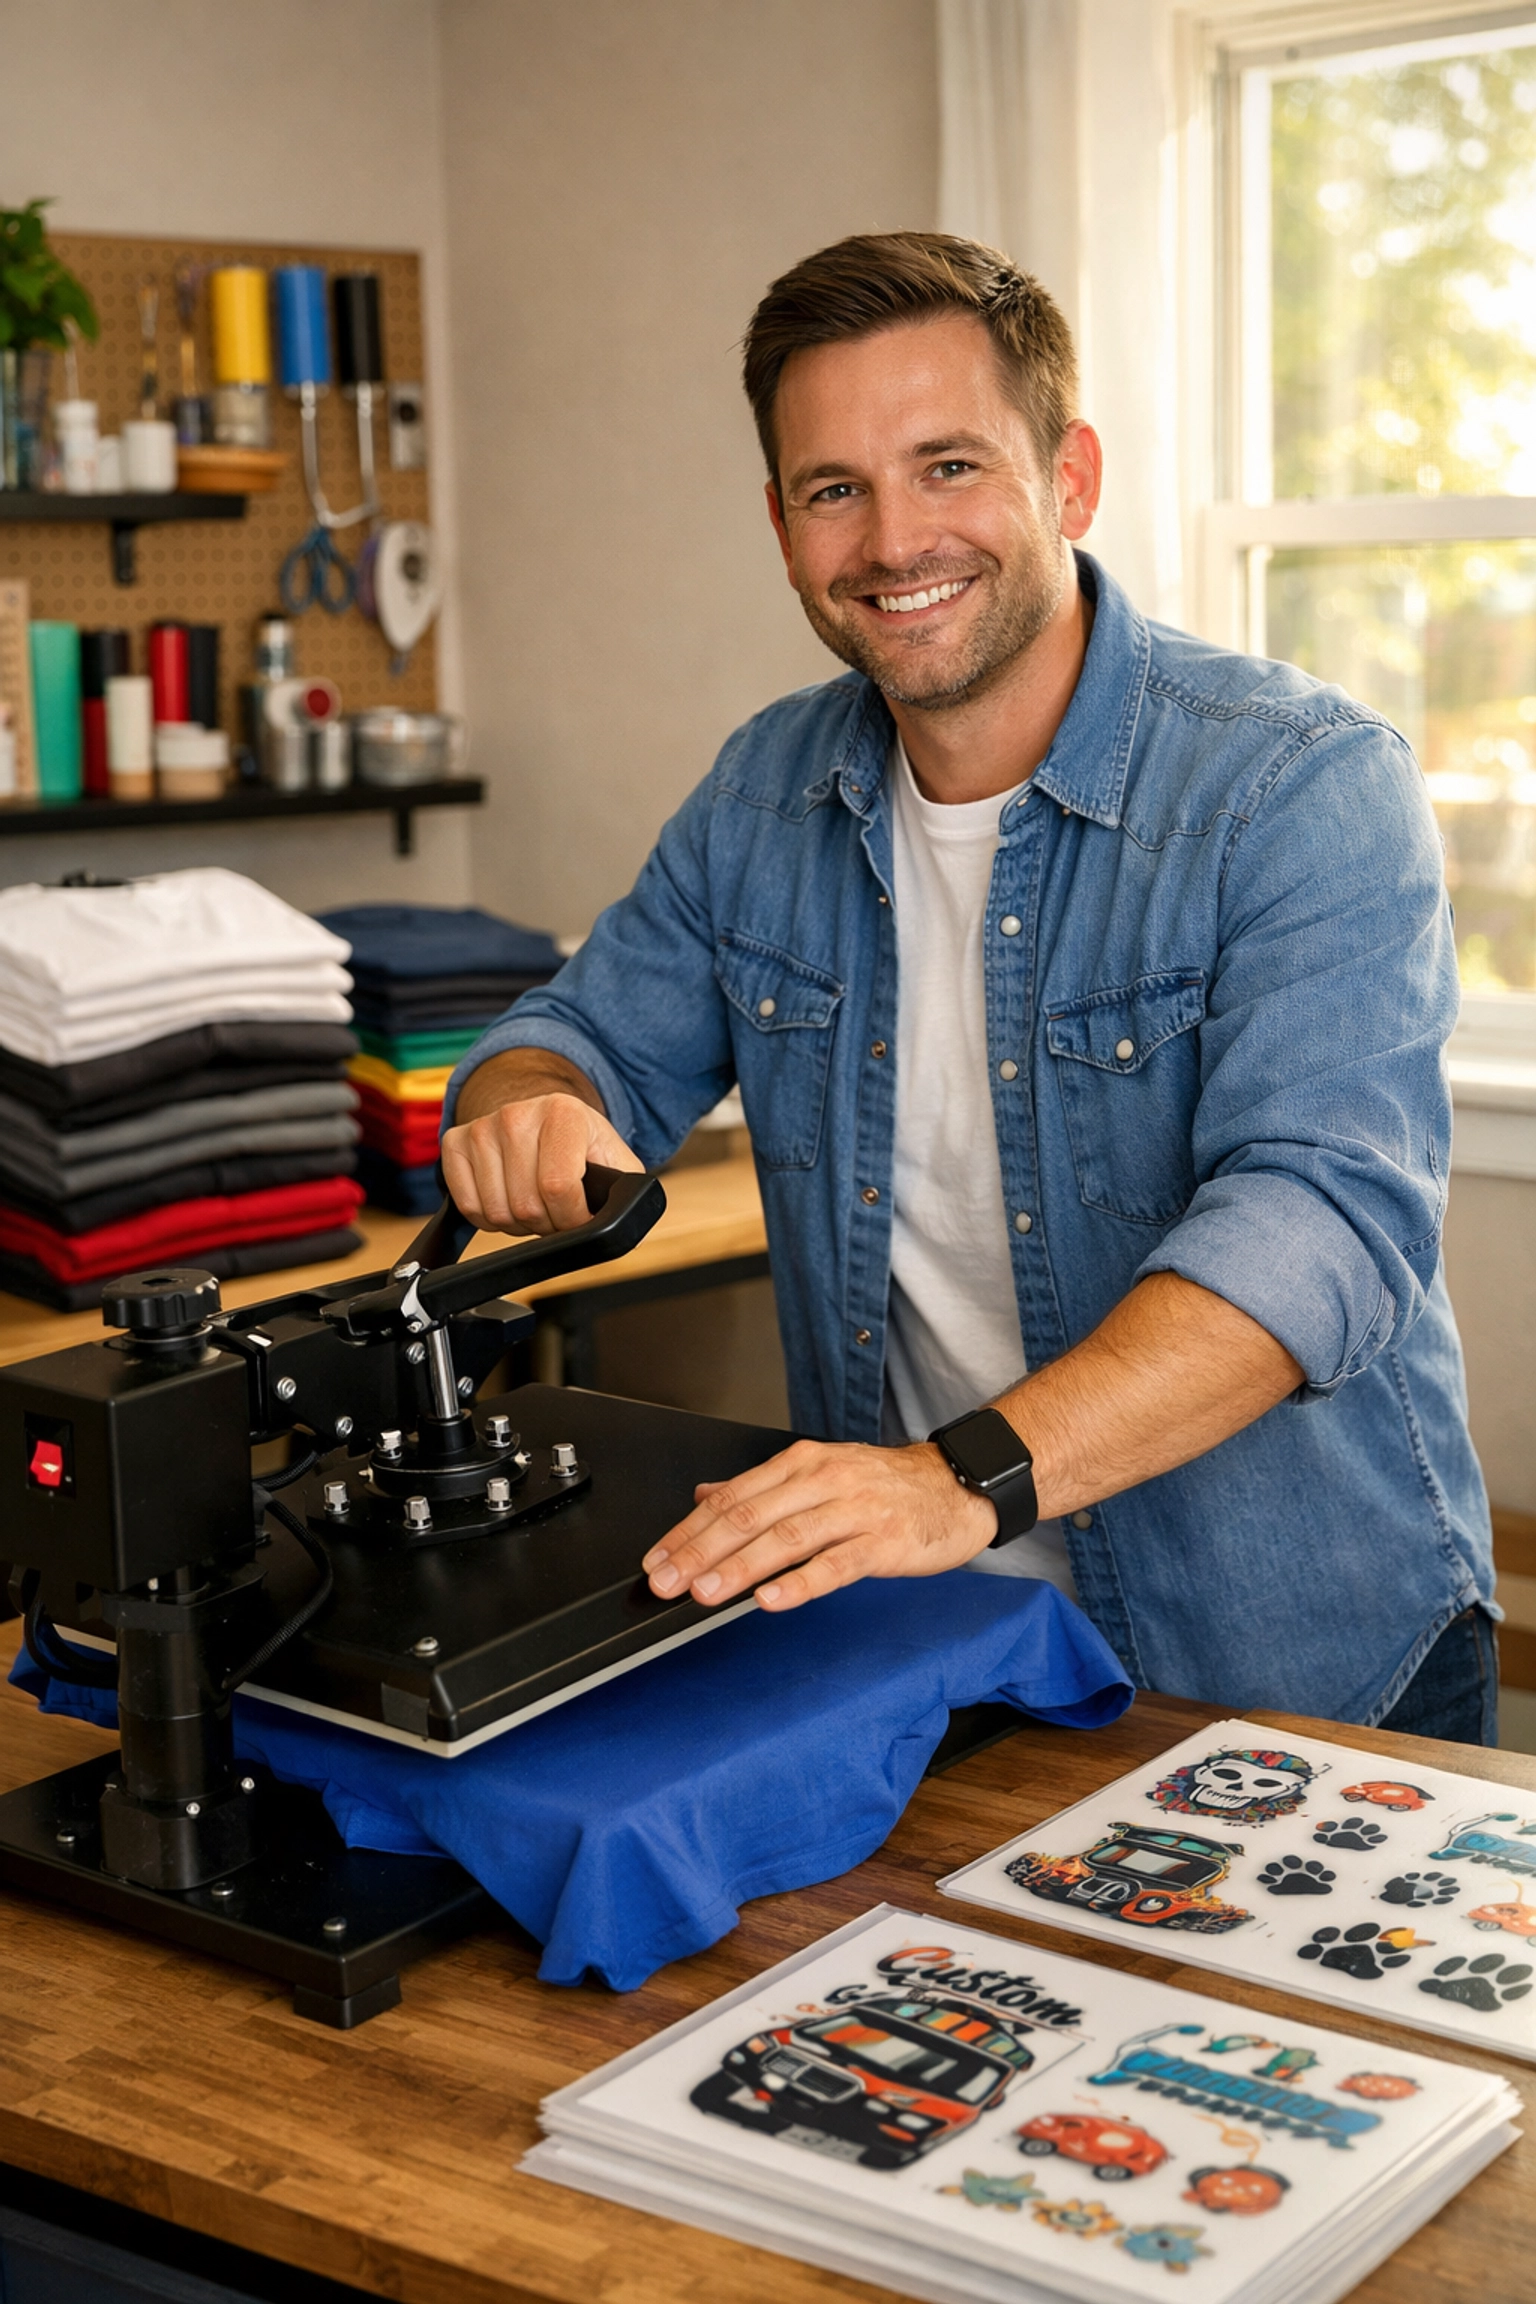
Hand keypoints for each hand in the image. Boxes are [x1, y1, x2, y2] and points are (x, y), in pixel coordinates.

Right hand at [441, 1090, 642, 1234]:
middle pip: (526, 1206)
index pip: (558, 1187)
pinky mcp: (454, 1142)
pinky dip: (490, 1219)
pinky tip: (508, 1198)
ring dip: (518, 1224)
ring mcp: (482, 1127)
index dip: (572, 1218)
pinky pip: (468, 1207)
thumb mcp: (616, 1162)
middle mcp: (517, 1113)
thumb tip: (625, 1216)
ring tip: (535, 1203)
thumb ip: (626, 1188)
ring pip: (496, 1212)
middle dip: (547, 1224)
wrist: (545, 1121)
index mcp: (564, 1112)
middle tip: (557, 1210)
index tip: (580, 1217)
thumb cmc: (583, 1147)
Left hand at [642, 1438, 998, 1611]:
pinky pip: (835, 1565)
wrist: (957, 1485)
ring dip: (739, 1567)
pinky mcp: (883, 1543)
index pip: (732, 1498)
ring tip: (705, 1591)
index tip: (657, 1558)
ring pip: (785, 1539)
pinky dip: (799, 1583)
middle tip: (665, 1580)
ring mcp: (854, 1511)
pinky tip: (770, 1600)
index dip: (689, 1530)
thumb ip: (762, 1488)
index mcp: (801, 1463)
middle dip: (699, 1551)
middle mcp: (823, 1480)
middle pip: (750, 1516)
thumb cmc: (885, 1485)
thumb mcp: (819, 1472)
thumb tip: (705, 1496)